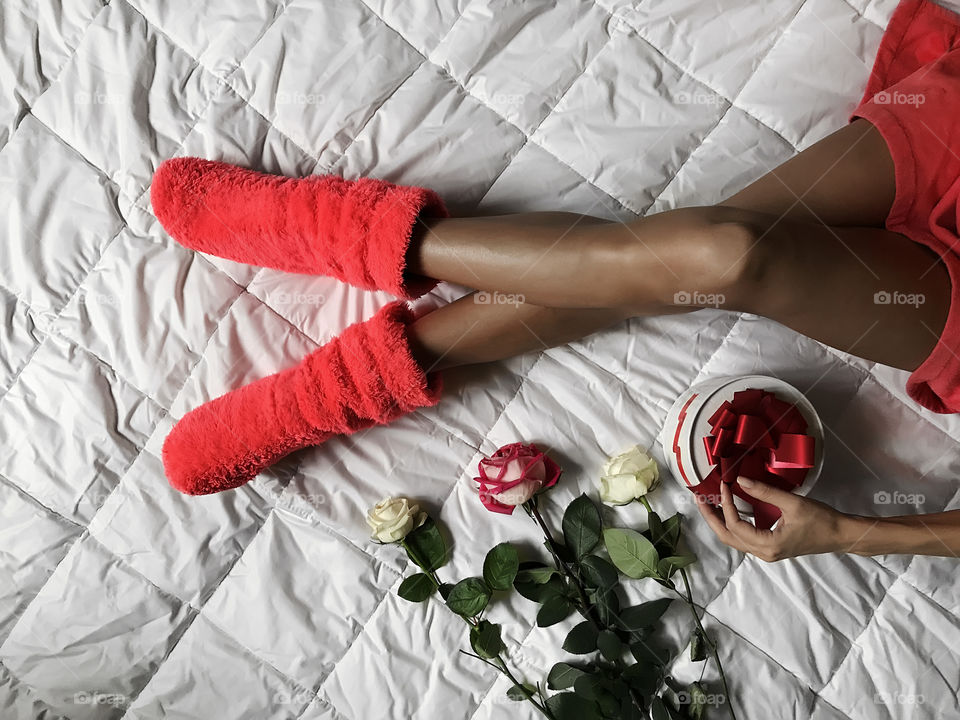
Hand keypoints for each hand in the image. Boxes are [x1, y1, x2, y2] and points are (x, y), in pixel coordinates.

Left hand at [695, 476, 852, 560]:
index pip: (735, 525)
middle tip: (699, 498)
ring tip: (708, 502)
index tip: (724, 485)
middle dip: (710, 517)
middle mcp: (763, 553)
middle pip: (727, 537)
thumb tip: (740, 480)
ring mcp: (766, 552)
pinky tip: (729, 509)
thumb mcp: (792, 503)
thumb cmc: (821, 520)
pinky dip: (732, 524)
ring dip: (719, 521)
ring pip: (734, 539)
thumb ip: (764, 492)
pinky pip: (743, 538)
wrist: (841, 535)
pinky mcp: (770, 547)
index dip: (726, 504)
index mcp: (767, 545)